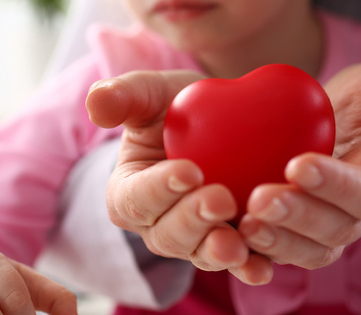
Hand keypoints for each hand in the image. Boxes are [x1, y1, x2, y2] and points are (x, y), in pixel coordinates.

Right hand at [87, 70, 273, 284]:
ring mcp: (195, 241)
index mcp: (129, 192)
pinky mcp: (231, 245)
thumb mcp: (151, 94)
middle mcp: (158, 225)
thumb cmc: (177, 107)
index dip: (160, 188)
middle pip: (169, 234)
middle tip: (221, 199)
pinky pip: (239, 263)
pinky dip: (250, 267)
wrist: (222, 120)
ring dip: (218, 252)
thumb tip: (97, 105)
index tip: (189, 171)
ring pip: (201, 254)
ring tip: (238, 244)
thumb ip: (123, 97)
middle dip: (194, 220)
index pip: (137, 197)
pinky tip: (263, 266)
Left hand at [237, 57, 360, 267]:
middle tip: (260, 199)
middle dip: (297, 217)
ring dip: (276, 242)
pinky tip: (227, 238)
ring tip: (243, 224)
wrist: (339, 129)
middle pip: (333, 229)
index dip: (335, 183)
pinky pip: (279, 253)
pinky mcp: (294, 236)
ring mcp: (325, 231)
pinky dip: (256, 254)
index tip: (297, 165)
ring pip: (306, 250)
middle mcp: (357, 214)